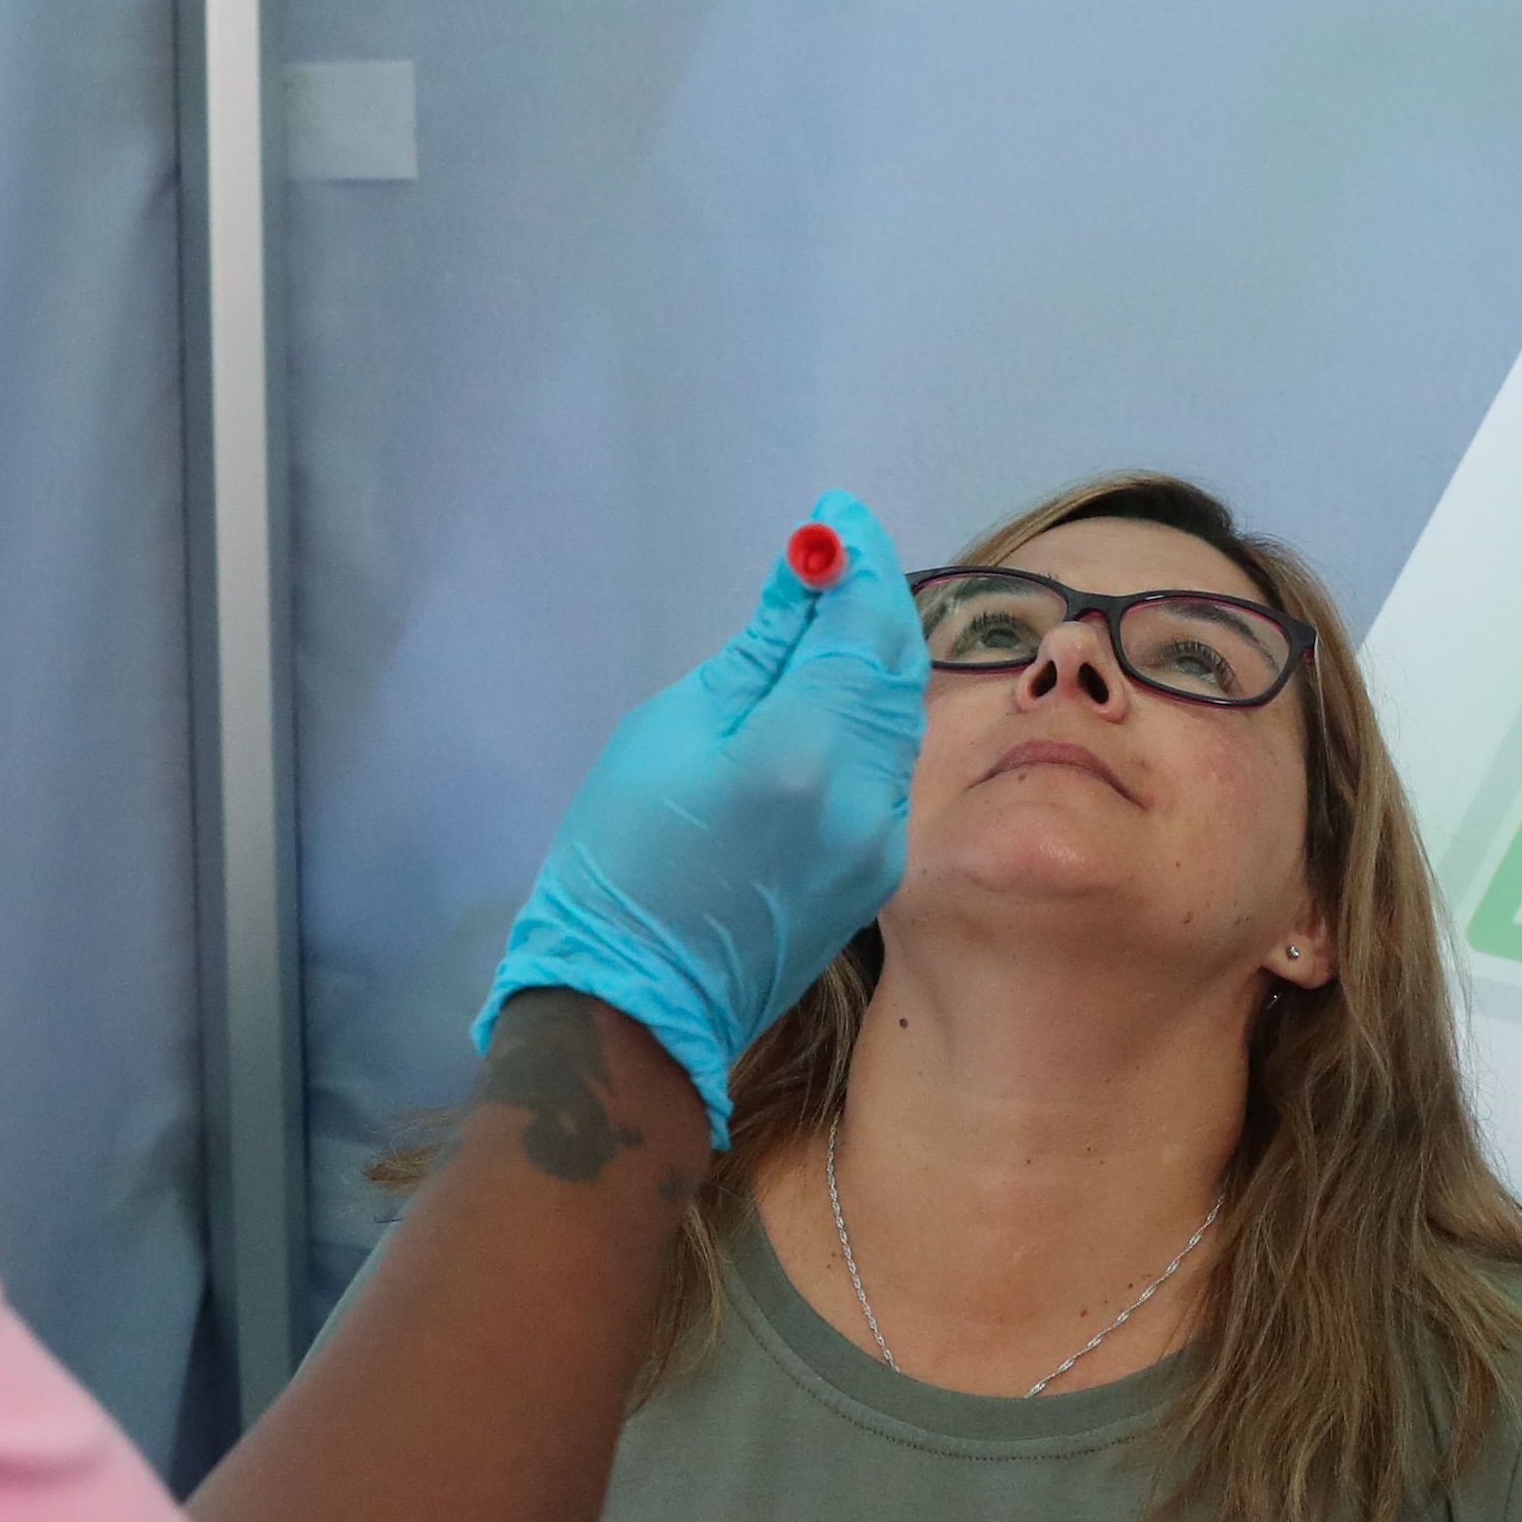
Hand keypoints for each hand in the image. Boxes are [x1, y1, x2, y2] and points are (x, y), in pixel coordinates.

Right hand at [479, 490, 926, 1139]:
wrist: (636, 1002)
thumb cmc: (621, 859)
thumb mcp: (668, 733)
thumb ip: (754, 656)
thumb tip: (805, 583)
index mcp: (801, 753)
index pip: (860, 626)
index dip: (855, 561)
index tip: (836, 520)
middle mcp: (864, 797)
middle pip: (897, 667)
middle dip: (871, 603)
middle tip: (834, 558)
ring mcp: (880, 842)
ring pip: (900, 719)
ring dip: (874, 659)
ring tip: (827, 619)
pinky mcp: (878, 874)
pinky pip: (888, 770)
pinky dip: (869, 718)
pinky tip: (831, 700)